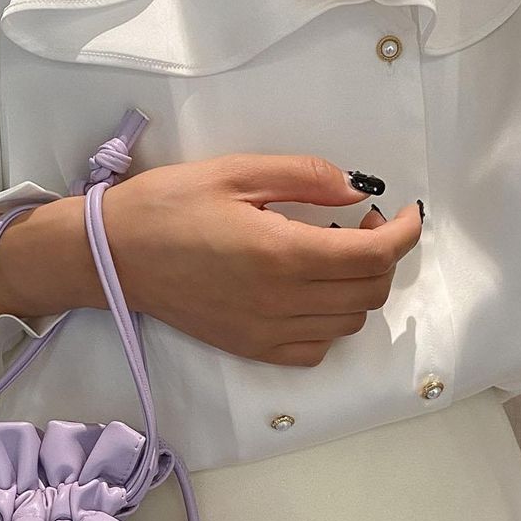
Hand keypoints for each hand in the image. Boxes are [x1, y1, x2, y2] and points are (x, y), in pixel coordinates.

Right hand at [101, 153, 422, 366]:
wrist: (113, 256)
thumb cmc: (167, 207)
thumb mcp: (237, 171)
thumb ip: (307, 177)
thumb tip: (359, 190)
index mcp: (282, 253)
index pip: (374, 255)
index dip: (405, 233)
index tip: (408, 213)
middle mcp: (281, 300)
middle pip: (370, 291)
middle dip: (384, 256)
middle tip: (363, 225)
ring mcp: (267, 331)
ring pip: (348, 322)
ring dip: (358, 288)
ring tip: (334, 255)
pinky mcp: (251, 347)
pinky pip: (315, 348)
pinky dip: (330, 323)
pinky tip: (312, 295)